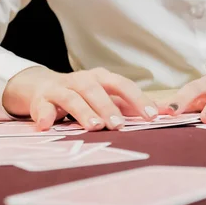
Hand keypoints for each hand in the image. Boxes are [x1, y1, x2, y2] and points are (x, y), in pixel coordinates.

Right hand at [2, 66, 157, 130]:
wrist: (44, 87)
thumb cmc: (84, 96)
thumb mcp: (107, 97)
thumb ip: (130, 105)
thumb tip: (164, 112)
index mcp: (102, 78)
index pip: (122, 85)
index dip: (137, 99)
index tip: (151, 116)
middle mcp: (82, 80)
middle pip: (96, 90)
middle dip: (108, 107)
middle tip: (118, 126)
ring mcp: (61, 88)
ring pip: (72, 98)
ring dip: (83, 111)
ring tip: (94, 126)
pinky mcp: (41, 100)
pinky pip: (42, 107)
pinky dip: (44, 115)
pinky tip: (46, 126)